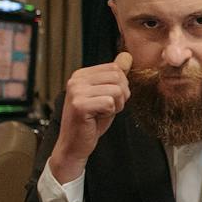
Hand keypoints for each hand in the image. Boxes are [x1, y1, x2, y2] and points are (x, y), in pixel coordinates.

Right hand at [49, 53, 131, 181]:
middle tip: (106, 108)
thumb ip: (116, 76)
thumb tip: (126, 56)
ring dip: (116, 106)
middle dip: (121, 96)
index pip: (115, 68)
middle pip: (118, 77)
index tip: (108, 99)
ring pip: (117, 90)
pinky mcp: (79, 105)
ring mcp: (76, 91)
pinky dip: (109, 113)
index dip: (121, 86)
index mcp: (82, 74)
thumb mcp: (106, 95)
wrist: (74, 145)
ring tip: (101, 113)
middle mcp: (76, 80)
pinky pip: (110, 103)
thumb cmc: (91, 122)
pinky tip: (96, 118)